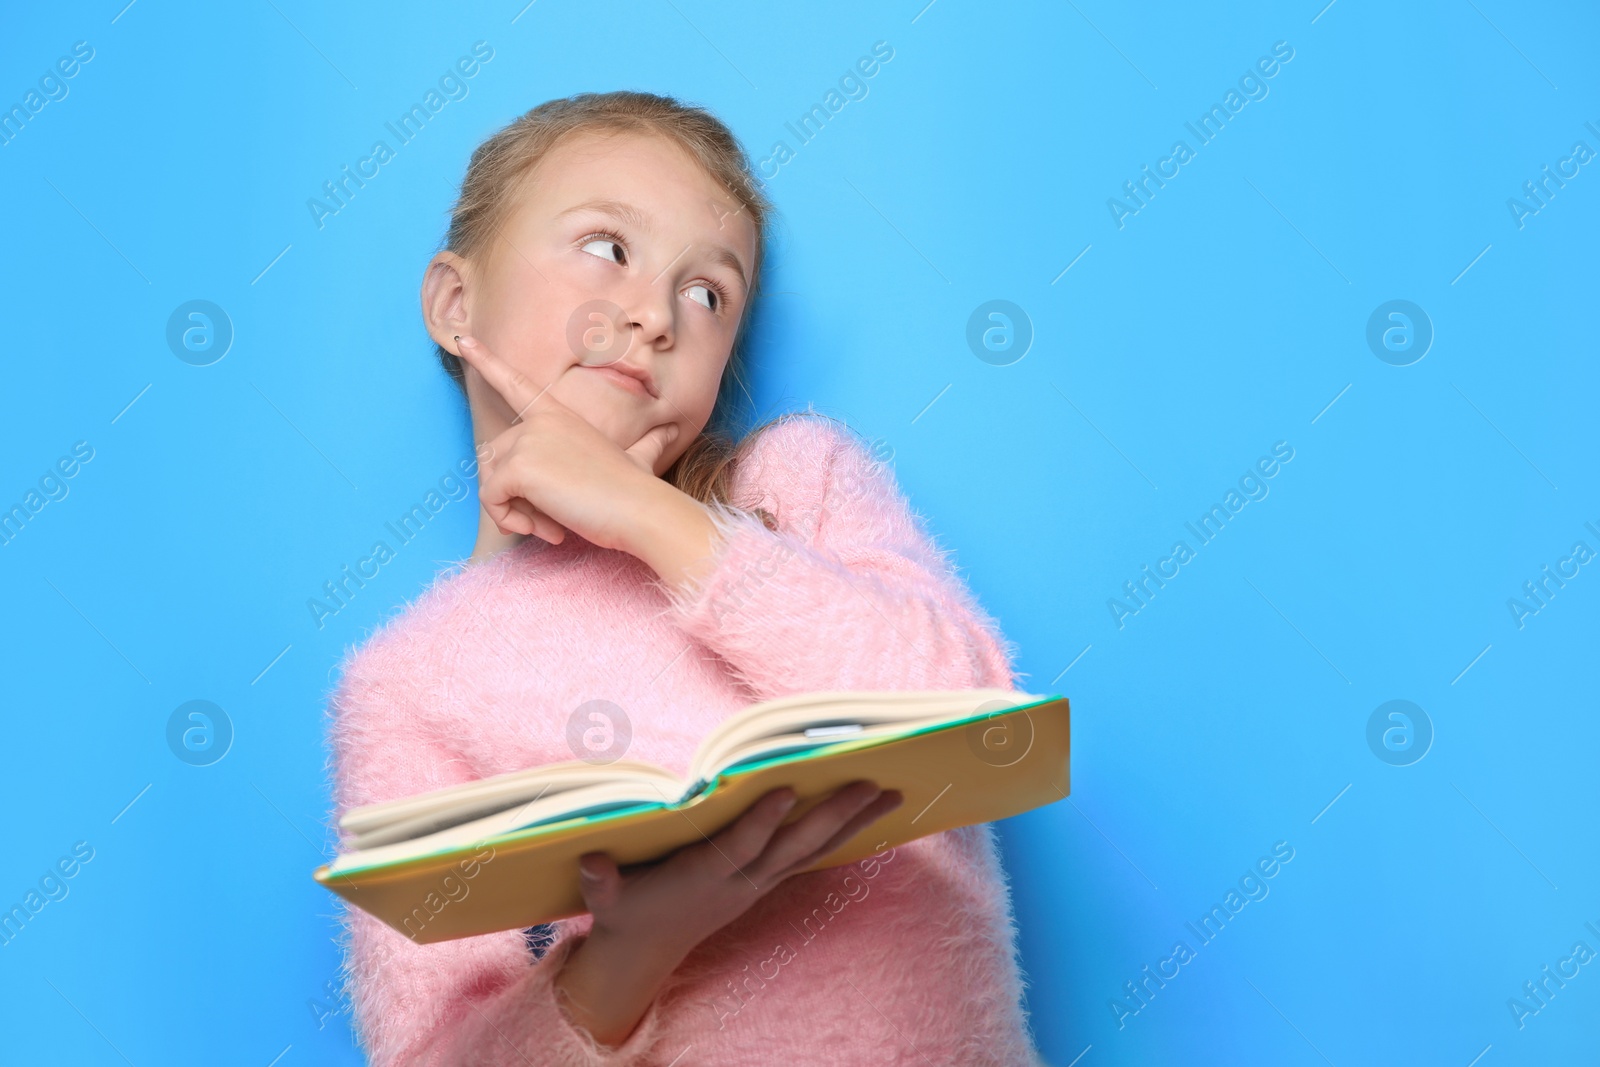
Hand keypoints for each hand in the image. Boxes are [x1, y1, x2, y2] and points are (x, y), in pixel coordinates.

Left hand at [453, 333, 681, 550]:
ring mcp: (528, 441)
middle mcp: (540, 422)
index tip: (462, 341)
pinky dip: (510, 521)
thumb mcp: (638, 458)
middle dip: (510, 493)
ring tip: (550, 526)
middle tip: (550, 519)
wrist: (642, 510)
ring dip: (512, 511)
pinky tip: (548, 531)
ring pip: (489, 480)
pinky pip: (491, 499)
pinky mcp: (518, 467)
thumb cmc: (637, 490)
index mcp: (560, 416)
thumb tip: (671, 429)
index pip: (516, 384)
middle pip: (493, 456)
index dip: (487, 361)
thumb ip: (647, 444)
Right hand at [554, 781, 903, 1045]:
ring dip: (854, 822)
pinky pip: (814, 855)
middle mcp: (741, 880)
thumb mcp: (607, 901)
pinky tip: (875, 814)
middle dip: (833, 815)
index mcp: (703, 877)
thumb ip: (601, 882)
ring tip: (892, 793)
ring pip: (814, 849)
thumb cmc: (626, 910)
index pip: (740, 846)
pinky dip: (846, 835)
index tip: (787, 789)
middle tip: (870, 783)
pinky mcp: (768, 880)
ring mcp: (760, 882)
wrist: (647, 949)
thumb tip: (590, 860)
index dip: (763, 820)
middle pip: (795, 845)